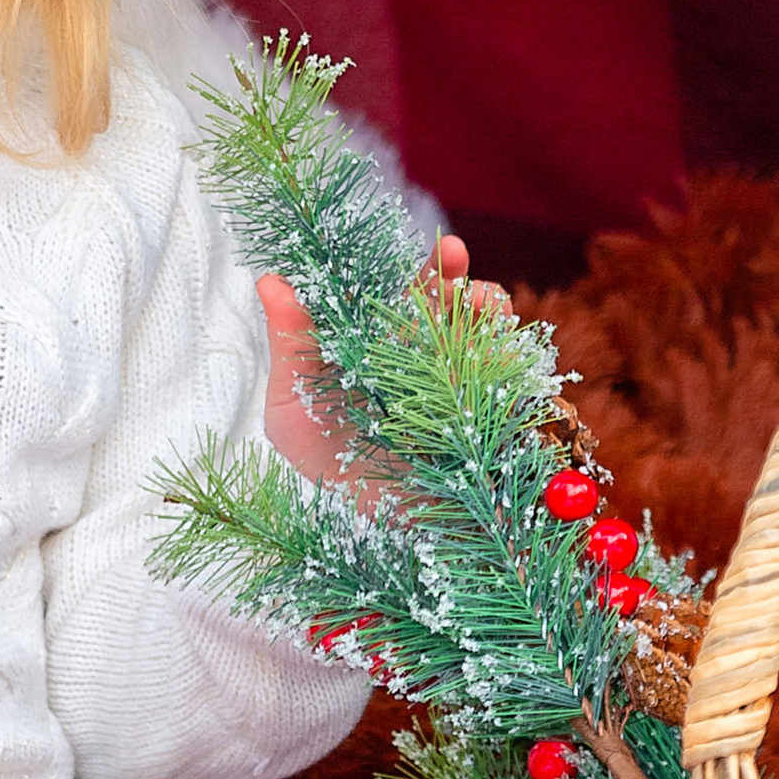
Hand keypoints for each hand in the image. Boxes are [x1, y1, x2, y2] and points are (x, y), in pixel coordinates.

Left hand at [259, 233, 507, 484]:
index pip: (385, 289)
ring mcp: (456, 377)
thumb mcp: (293, 409)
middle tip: (452, 253)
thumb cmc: (327, 465)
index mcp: (370, 341)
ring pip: (477, 326)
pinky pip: (507, 371)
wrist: (377, 533)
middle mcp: (417, 352)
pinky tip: (503, 343)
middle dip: (448, 271)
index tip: (392, 245)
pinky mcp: (489, 409)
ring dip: (483, 303)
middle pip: (437, 298)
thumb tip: (269, 278)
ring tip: (482, 301)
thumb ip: (290, 347)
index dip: (390, 262)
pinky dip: (509, 350)